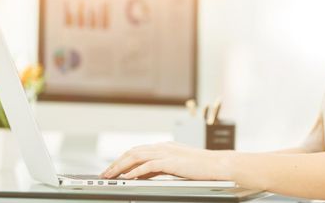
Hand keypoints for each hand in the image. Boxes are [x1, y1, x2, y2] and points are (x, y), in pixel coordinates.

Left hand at [100, 141, 232, 180]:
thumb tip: (143, 175)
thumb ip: (160, 168)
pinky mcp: (172, 162)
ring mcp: (167, 153)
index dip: (122, 159)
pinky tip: (129, 177)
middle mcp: (163, 147)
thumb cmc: (202, 168)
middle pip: (133, 152)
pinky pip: (150, 165)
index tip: (112, 168)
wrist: (220, 165)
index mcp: (164, 147)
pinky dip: (137, 171)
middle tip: (105, 173)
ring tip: (111, 175)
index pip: (137, 151)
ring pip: (137, 156)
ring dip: (121, 166)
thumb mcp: (177, 166)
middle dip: (116, 163)